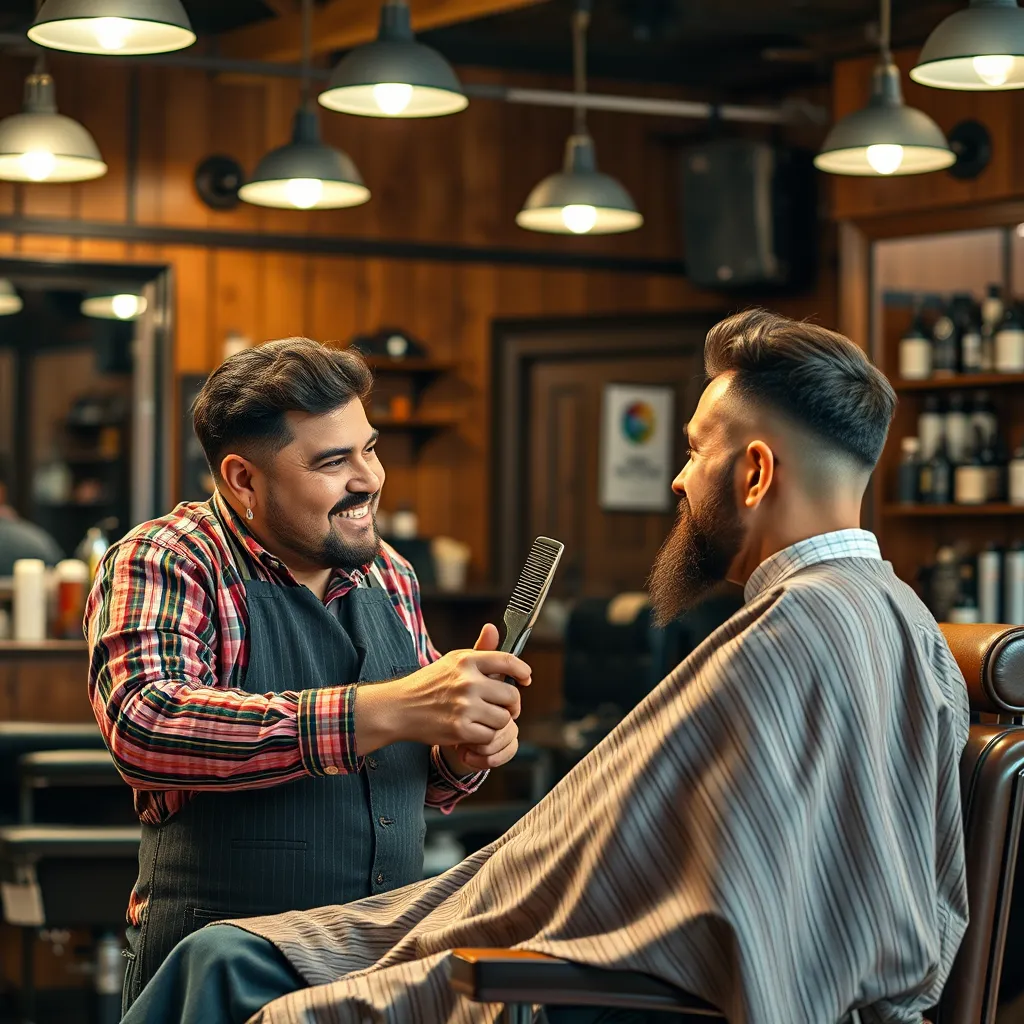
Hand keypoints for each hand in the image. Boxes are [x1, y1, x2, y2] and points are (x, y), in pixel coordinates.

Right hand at [354, 624, 530, 753]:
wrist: (400, 707)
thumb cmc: (429, 683)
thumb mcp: (452, 661)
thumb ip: (479, 650)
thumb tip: (493, 628)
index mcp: (467, 661)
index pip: (508, 661)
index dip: (522, 671)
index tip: (526, 678)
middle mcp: (468, 681)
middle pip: (511, 695)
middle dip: (513, 705)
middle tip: (506, 708)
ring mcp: (464, 706)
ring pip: (503, 718)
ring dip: (498, 722)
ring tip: (486, 719)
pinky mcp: (460, 728)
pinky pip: (489, 735)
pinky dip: (485, 736)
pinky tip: (474, 730)